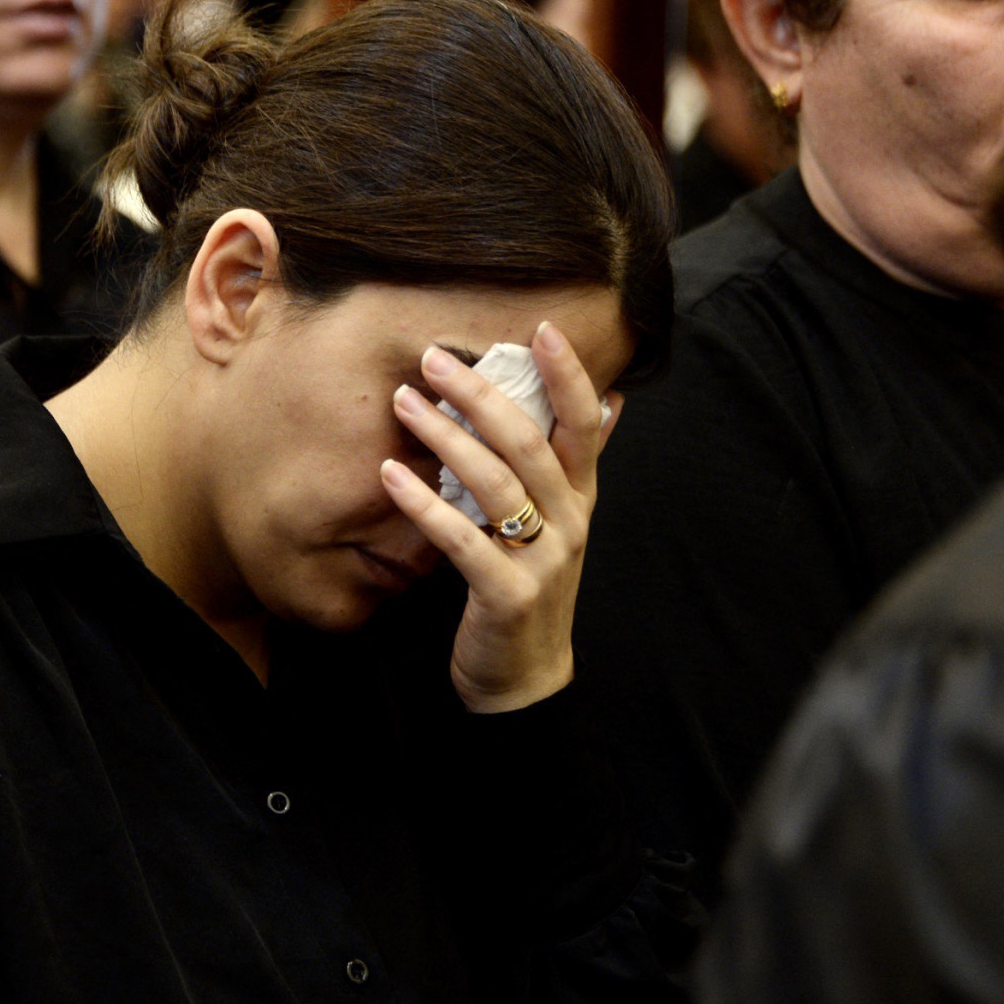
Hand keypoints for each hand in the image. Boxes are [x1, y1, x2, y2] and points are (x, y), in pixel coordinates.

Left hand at [379, 321, 623, 712]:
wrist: (524, 675)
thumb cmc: (531, 583)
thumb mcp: (563, 519)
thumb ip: (580, 460)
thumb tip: (612, 399)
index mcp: (581, 496)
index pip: (583, 423)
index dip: (568, 375)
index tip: (542, 328)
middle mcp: (570, 521)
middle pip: (529, 443)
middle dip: (480, 395)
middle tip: (433, 360)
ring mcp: (543, 560)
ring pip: (496, 484)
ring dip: (445, 437)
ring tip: (403, 403)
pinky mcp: (508, 594)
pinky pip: (463, 541)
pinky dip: (425, 505)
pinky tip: (391, 476)